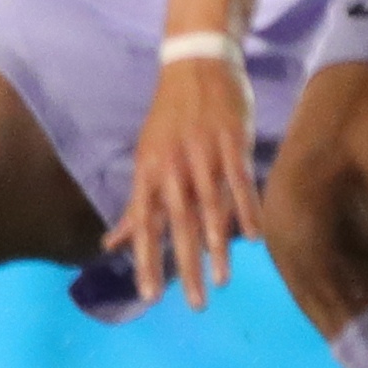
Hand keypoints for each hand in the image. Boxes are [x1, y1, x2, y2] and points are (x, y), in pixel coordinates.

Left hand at [111, 51, 258, 309]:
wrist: (195, 65)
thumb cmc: (168, 120)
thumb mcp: (145, 159)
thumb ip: (135, 205)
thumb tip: (113, 242)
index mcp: (148, 172)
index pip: (143, 224)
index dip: (145, 260)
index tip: (147, 295)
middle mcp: (172, 167)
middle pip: (177, 224)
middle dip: (183, 265)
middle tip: (193, 303)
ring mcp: (203, 154)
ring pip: (210, 207)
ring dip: (217, 245)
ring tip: (222, 280)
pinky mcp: (232, 142)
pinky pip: (241, 181)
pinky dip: (247, 209)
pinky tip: (254, 238)